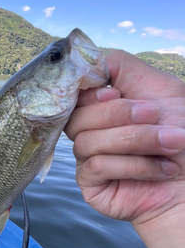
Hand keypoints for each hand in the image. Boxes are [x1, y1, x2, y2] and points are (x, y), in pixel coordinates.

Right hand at [65, 50, 184, 247]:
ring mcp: (88, 158)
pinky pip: (96, 166)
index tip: (115, 92)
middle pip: (77, 117)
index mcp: (102, 107)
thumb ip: (121, 68)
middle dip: (119, 114)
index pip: (73, 94)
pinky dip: (134, 164)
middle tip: (156, 115)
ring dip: (135, 140)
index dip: (88, 92)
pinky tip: (161, 168)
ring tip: (170, 143)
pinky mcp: (90, 184)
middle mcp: (90, 131)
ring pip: (87, 142)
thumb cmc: (181, 132)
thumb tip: (88, 62)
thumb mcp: (159, 88)